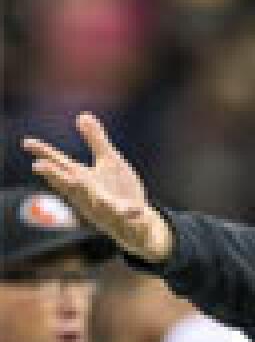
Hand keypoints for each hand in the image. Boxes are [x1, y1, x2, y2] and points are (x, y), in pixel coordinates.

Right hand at [22, 112, 172, 263]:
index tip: (26, 144)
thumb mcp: (109, 162)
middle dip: (56, 176)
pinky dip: (130, 213)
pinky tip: (136, 209)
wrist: (141, 225)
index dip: (44, 154)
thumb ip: (96, 140)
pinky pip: (128, 218)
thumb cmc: (120, 192)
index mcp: (83, 180)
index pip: (60, 165)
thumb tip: (82, 115)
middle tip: (39, 165)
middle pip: (70, 184)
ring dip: (86, 194)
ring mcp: (106, 210)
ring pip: (95, 203)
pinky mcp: (126, 221)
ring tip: (77, 180)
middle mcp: (90, 196)